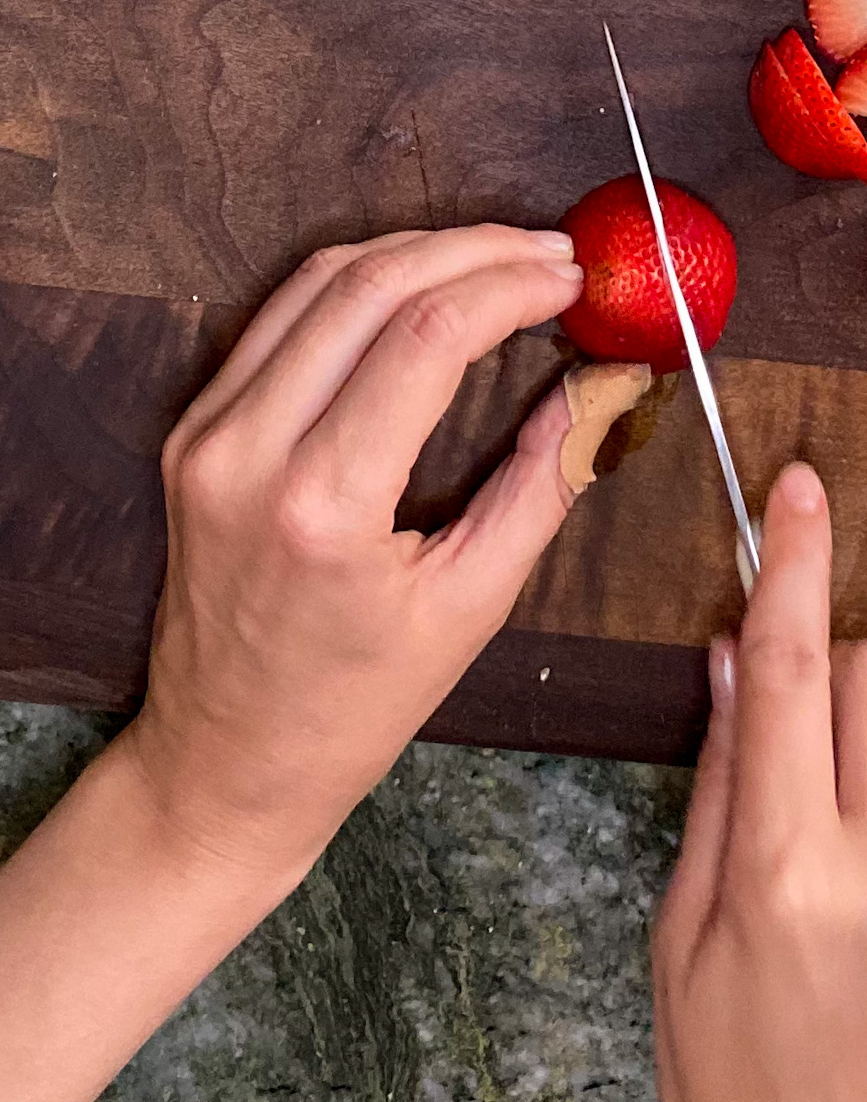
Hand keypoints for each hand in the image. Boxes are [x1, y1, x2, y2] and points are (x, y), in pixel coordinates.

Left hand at [115, 224, 586, 887]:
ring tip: (497, 255)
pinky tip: (417, 283)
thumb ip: (540, 484)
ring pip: (314, 281)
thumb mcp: (469, 608)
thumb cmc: (350, 706)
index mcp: (320, 504)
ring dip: (412, 251)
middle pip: (367, 286)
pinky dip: (353, 284)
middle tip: (549, 250)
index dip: (508, 286)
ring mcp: (206, 431)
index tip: (571, 276)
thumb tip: (596, 386)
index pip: (424, 338)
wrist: (224, 756)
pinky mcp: (192, 427)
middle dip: (470, 250)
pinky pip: (277, 319)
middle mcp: (246, 449)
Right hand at [654, 463, 866, 1101]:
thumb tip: (730, 661)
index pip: (786, 672)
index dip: (790, 567)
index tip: (798, 488)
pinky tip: (842, 815)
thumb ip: (718, 788)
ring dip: (859, 713)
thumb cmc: (738, 1070)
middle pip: (865, 682)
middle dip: (821, 655)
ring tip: (825, 785)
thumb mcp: (683, 932)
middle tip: (785, 715)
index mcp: (784, 867)